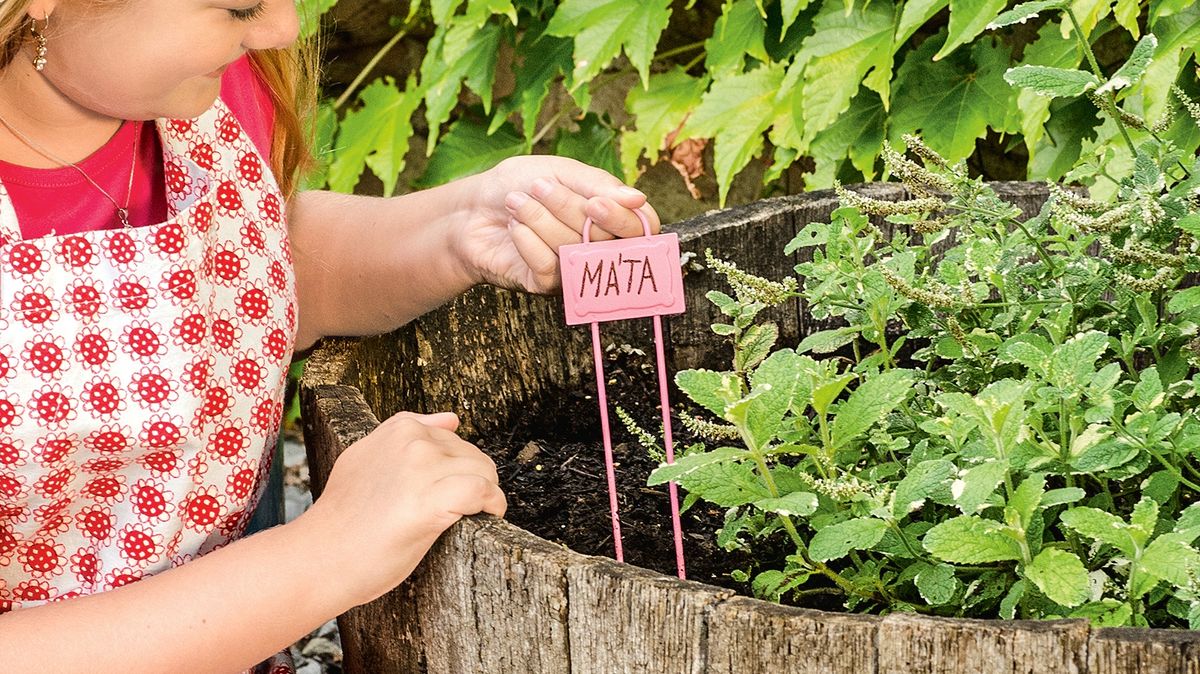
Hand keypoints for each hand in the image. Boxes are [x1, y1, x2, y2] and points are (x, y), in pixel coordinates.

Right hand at [295, 411, 505, 606]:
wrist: (319, 557)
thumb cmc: (345, 519)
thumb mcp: (366, 460)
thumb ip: (405, 438)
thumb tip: (452, 419)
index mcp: (398, 428)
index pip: (451, 438)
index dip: (456, 468)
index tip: (446, 490)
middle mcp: (412, 441)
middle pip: (473, 455)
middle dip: (473, 481)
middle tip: (455, 511)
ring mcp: (421, 468)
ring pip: (483, 471)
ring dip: (486, 495)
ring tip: (469, 516)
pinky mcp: (430, 501)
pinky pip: (482, 491)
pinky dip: (493, 504)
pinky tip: (486, 516)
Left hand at [454, 155, 661, 293]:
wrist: (471, 209)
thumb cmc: (520, 185)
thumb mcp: (560, 171)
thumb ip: (598, 185)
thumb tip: (638, 199)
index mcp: (610, 215)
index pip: (641, 227)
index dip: (622, 220)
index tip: (595, 203)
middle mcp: (598, 245)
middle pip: (604, 238)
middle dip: (567, 208)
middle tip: (537, 187)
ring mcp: (573, 268)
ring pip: (573, 250)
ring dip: (539, 219)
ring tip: (515, 202)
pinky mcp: (546, 285)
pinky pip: (548, 267)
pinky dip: (527, 241)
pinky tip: (513, 227)